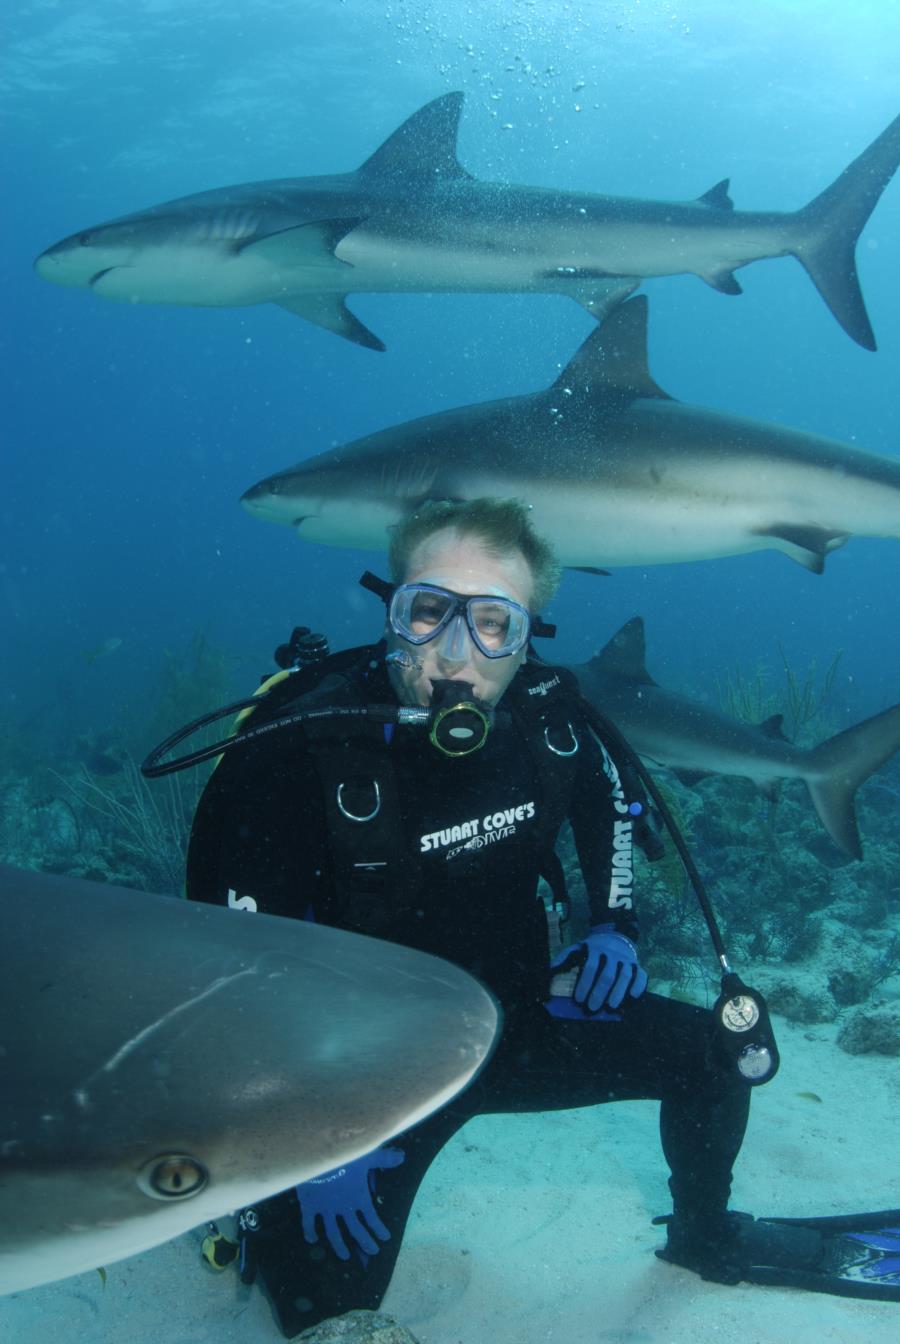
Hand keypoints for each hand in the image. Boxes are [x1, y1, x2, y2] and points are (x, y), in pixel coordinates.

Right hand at [295, 1145, 404, 1260]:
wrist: (318, 1154)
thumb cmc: (345, 1154)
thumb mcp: (368, 1155)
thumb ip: (385, 1158)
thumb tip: (403, 1157)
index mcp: (359, 1197)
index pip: (372, 1218)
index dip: (379, 1228)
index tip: (385, 1238)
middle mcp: (344, 1208)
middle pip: (356, 1230)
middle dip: (365, 1241)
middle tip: (373, 1252)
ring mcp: (326, 1209)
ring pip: (334, 1233)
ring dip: (340, 1245)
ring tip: (345, 1256)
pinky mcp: (310, 1206)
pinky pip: (309, 1223)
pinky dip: (310, 1232)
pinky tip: (312, 1240)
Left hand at [549, 924, 646, 1015]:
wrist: (615, 936)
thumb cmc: (592, 949)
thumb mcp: (578, 948)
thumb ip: (565, 958)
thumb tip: (549, 969)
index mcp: (595, 949)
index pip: (589, 967)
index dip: (584, 984)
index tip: (579, 999)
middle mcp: (612, 953)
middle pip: (607, 974)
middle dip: (599, 992)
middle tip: (592, 1008)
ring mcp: (626, 959)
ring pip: (625, 975)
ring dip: (618, 992)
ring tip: (611, 1007)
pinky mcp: (637, 965)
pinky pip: (641, 975)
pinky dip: (638, 986)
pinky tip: (632, 997)